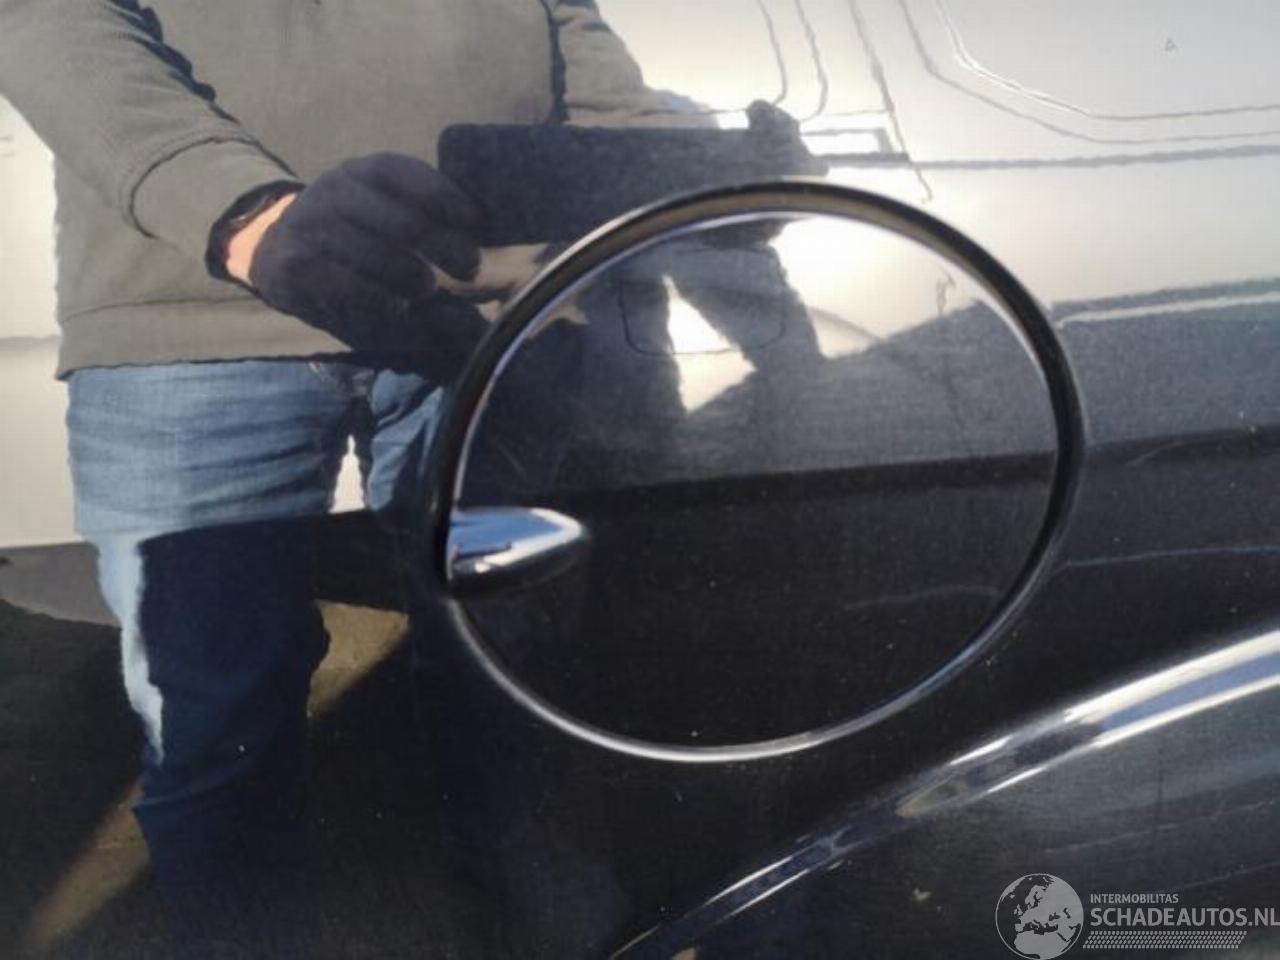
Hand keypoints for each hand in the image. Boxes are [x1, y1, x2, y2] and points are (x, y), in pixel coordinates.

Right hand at [229, 153, 481, 340]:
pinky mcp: (296, 267)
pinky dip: (380, 301)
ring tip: (426, 289)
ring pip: (377, 257)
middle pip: (402, 222)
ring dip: (412, 279)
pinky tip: (394, 305)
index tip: (475, 223)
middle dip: (444, 247)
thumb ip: (426, 213)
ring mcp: (312, 228)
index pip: (406, 175)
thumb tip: (484, 231)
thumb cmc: (352, 229)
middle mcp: (336, 192)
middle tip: (468, 268)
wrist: (274, 245)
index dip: (446, 198)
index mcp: (364, 171)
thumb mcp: (383, 205)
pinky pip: (349, 288)